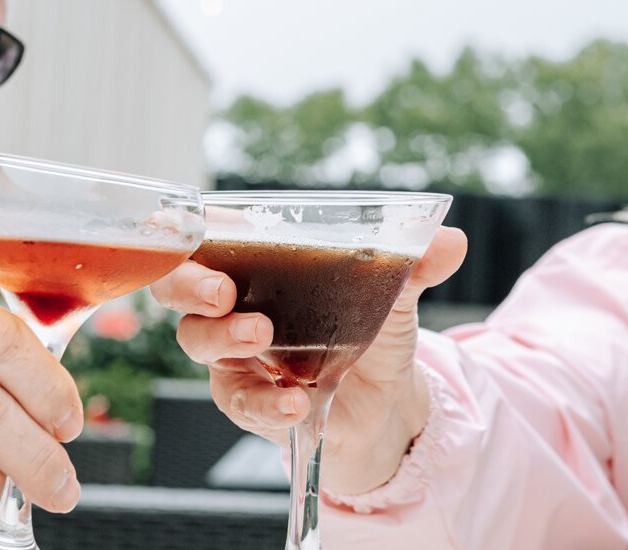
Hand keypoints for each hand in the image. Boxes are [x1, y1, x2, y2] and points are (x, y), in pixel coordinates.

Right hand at [151, 226, 466, 493]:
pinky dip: (266, 399)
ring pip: (198, 340)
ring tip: (263, 336)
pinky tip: (296, 400)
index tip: (190, 225)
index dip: (183, 228)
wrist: (388, 403)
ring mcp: (234, 353)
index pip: (204, 235)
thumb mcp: (396, 294)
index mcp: (259, 263)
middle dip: (188, 283)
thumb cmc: (373, 331)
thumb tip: (450, 241)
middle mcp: (234, 303)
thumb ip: (414, 265)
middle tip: (221, 290)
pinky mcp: (248, 398)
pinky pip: (239, 399)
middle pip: (177, 286)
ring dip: (224, 336)